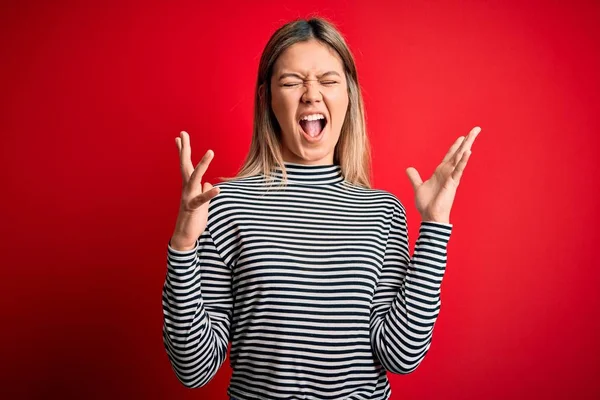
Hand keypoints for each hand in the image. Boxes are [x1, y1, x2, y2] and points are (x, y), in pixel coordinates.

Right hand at [170, 131, 219, 249]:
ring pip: (194, 178)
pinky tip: (217, 188)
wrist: (185, 236)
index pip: (187, 165)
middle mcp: (187, 188)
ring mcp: (188, 197)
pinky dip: (209, 194)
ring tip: (210, 152)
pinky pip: (201, 200)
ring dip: (203, 165)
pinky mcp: (193, 208)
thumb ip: (203, 191)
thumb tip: (208, 184)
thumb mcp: (202, 203)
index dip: (183, 150)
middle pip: (185, 165)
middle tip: (183, 133)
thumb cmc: (194, 218)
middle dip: (184, 149)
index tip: (180, 136)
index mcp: (189, 185)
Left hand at [405, 126, 480, 223]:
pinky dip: (463, 161)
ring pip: (460, 158)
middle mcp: (448, 173)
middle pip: (458, 153)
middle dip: (467, 141)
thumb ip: (414, 177)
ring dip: (467, 146)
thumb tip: (408, 169)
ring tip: (473, 134)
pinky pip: (458, 170)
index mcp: (441, 172)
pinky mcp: (452, 184)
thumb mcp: (418, 187)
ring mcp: (451, 178)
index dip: (455, 146)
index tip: (462, 136)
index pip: (450, 155)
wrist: (430, 217)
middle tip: (476, 129)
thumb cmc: (427, 204)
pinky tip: (468, 152)